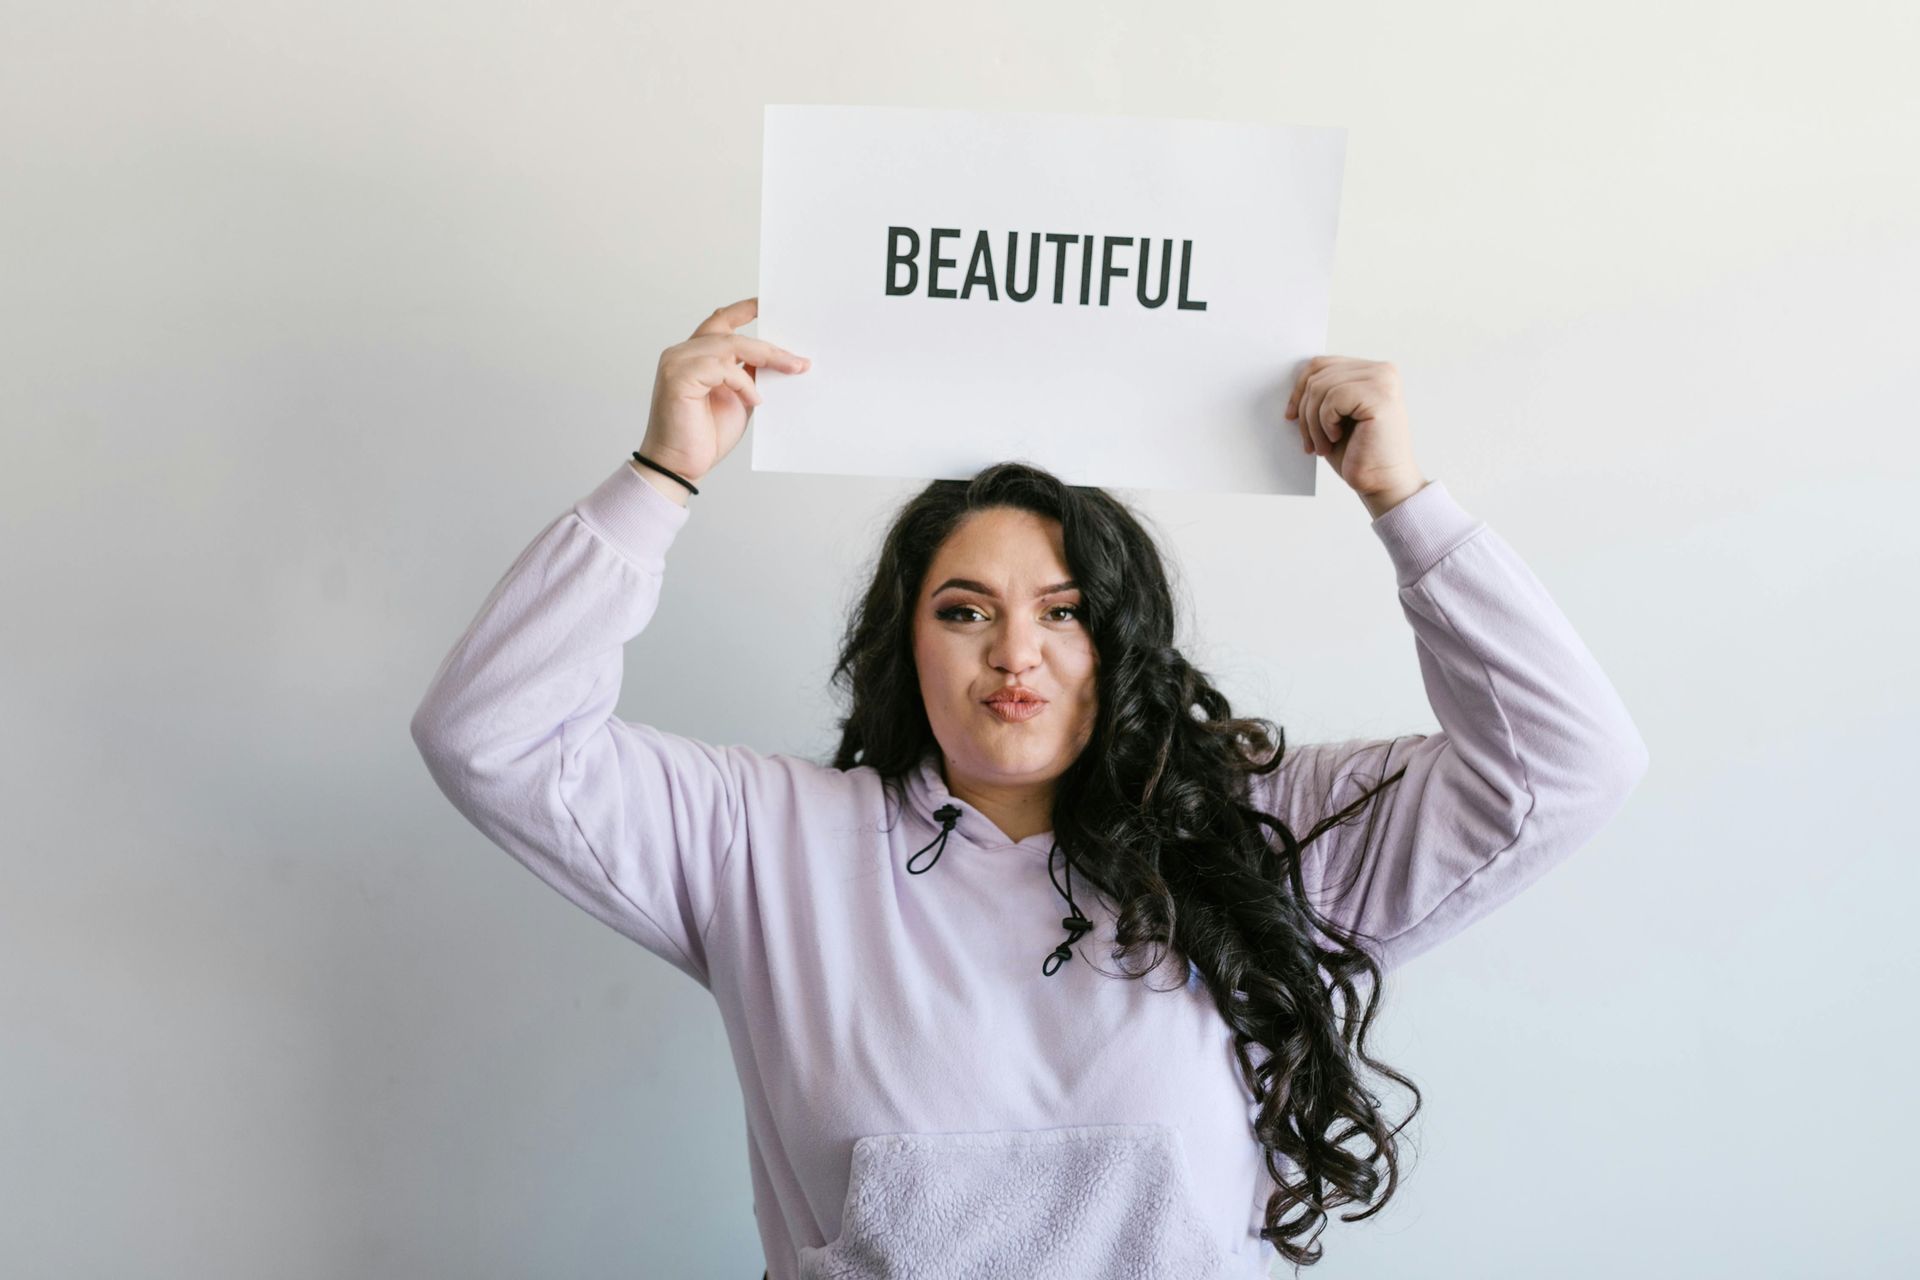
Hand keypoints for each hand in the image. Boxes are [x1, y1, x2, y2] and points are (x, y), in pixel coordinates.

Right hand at [641, 296, 810, 482]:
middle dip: (770, 346)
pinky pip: (722, 368)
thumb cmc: (705, 436)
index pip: (719, 321)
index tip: (768, 303)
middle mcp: (682, 353)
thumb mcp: (739, 398)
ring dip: (765, 359)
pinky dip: (743, 383)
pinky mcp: (678, 376)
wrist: (681, 465)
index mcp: (695, 355)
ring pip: (730, 347)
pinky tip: (754, 400)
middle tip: (800, 360)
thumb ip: (750, 375)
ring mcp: (677, 362)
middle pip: (732, 335)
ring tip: (790, 372)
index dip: (743, 309)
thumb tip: (777, 358)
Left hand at [1284, 356, 1423, 500]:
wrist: (1382, 483)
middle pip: (1318, 375)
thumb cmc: (1357, 454)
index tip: (1291, 416)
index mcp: (1370, 372)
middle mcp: (1381, 371)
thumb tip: (1292, 382)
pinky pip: (1333, 398)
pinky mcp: (1380, 395)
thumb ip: (1321, 393)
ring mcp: (1383, 380)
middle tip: (1309, 442)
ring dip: (1313, 422)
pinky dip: (1325, 423)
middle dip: (1305, 411)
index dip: (1299, 389)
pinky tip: (1336, 438)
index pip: (1321, 364)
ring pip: (1321, 387)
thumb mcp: (1332, 417)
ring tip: (1322, 446)